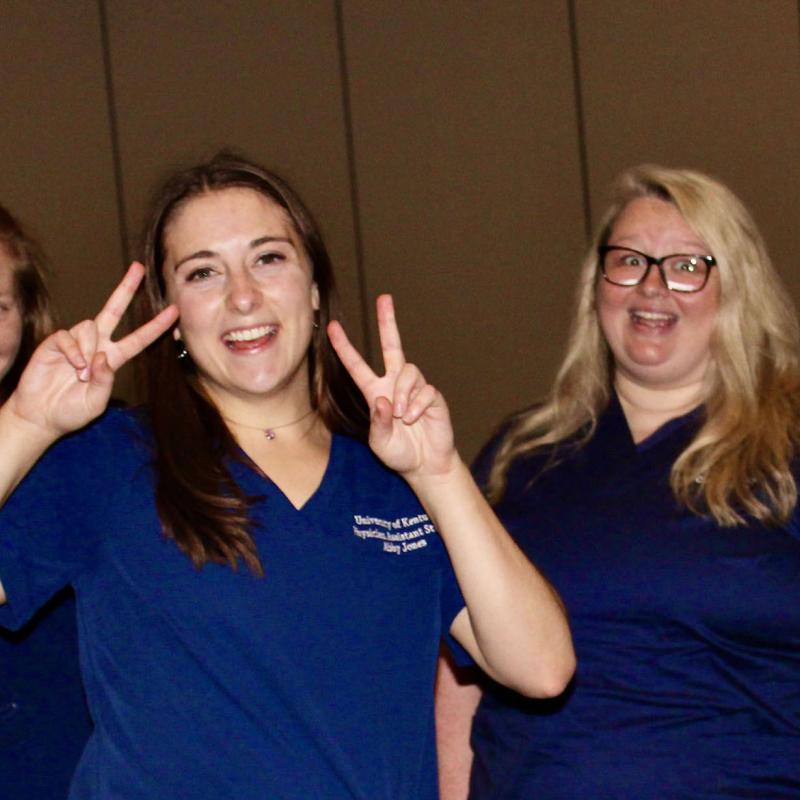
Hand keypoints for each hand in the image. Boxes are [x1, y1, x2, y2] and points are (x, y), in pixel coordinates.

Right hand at [9, 262, 177, 436]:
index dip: (156, 326)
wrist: (41, 416)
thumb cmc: (71, 412)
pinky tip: (73, 366)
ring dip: (89, 350)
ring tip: (81, 374)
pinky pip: (69, 336)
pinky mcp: (56, 342)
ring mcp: (77, 342)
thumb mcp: (95, 403)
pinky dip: (74, 351)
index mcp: (113, 359)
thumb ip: (104, 381)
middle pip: (114, 310)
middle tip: (139, 268)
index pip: (139, 339)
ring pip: (91, 326)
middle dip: (126, 289)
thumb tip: (103, 356)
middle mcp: (97, 345)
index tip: (174, 311)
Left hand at [327, 294, 457, 478]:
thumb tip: (382, 399)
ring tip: (403, 416)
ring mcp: (415, 388)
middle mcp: (394, 384)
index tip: (332, 328)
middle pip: (392, 346)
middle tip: (384, 298)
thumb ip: (378, 423)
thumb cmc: (399, 453)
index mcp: (375, 392)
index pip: (357, 366)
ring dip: (403, 393)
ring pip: (408, 371)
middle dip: (388, 322)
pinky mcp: (433, 396)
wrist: (426, 465)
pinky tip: (415, 418)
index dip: (344, 347)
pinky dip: (417, 405)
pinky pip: (425, 390)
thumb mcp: (379, 442)